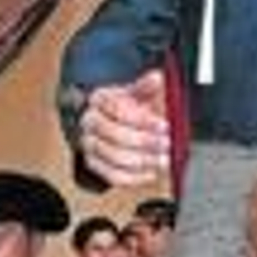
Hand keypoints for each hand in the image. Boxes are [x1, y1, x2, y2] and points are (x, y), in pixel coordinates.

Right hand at [77, 69, 171, 187]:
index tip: (165, 126)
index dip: (143, 120)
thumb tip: (156, 78)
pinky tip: (151, 172)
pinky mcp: (94, 166)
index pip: (118, 110)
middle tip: (167, 144)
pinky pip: (114, 176)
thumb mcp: (132, 93)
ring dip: (143, 161)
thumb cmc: (121, 108)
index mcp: (99, 100)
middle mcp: (90, 123)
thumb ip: (145, 87)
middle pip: (115, 136)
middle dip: (145, 142)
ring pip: (114, 158)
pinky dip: (135, 178)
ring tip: (164, 159)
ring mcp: (90, 146)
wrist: (103, 124)